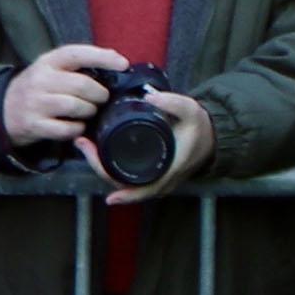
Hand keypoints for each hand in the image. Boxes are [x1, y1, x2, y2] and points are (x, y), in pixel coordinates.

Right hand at [2, 43, 129, 151]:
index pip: (77, 54)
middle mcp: (40, 80)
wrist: (4, 109)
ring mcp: (35, 103)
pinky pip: (66, 129)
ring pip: (76, 106)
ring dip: (90, 111)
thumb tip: (118, 63)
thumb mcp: (52, 69)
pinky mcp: (34, 125)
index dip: (103, 57)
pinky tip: (77, 126)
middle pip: (82, 85)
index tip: (123, 64)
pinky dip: (78, 129)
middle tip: (102, 98)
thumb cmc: (39, 87)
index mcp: (48, 62)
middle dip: (100, 94)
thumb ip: (79, 66)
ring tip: (89, 111)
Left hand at [92, 89, 213, 204]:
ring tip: (85, 144)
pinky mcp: (147, 173)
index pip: (144, 190)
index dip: (126, 194)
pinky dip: (108, 165)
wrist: (210, 136)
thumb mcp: (191, 112)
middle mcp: (160, 180)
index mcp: (169, 171)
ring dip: (100, 166)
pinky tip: (96, 151)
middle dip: (99, 167)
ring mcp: (152, 179)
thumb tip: (150, 96)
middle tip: (84, 144)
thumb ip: (174, 102)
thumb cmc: (199, 128)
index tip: (110, 197)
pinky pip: (124, 175)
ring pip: (121, 181)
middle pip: (123, 184)